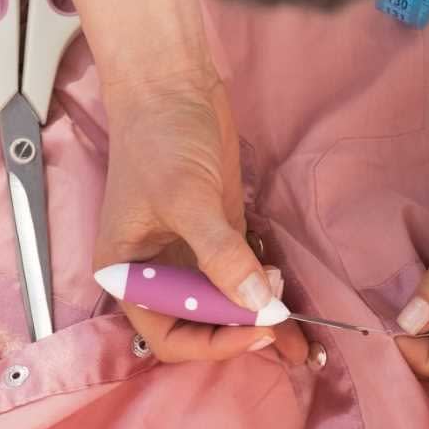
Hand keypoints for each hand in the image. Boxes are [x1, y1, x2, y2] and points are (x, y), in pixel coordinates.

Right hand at [48, 0, 300, 366]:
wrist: (171, 86)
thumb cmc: (160, 140)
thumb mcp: (187, 199)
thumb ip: (220, 255)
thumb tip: (258, 303)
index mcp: (127, 277)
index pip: (169, 335)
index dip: (212, 342)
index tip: (258, 329)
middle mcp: (155, 275)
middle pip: (198, 327)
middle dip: (240, 334)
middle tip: (286, 330)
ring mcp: (187, 257)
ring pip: (223, 306)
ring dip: (256, 318)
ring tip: (300, 329)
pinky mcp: (217, 238)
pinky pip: (240, 278)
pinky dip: (261, 291)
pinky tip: (289, 296)